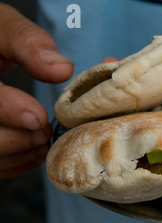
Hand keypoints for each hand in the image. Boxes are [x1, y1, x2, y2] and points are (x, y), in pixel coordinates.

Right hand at [0, 3, 72, 178]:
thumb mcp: (2, 27)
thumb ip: (28, 43)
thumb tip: (62, 69)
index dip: (6, 110)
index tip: (39, 117)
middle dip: (16, 139)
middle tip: (46, 133)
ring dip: (18, 155)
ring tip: (44, 143)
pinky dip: (12, 164)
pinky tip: (32, 153)